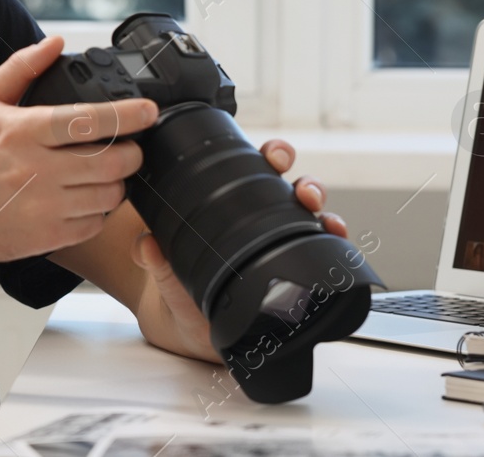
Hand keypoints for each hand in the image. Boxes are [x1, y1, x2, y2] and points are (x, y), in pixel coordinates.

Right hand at [0, 36, 159, 265]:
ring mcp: (45, 207)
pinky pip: (96, 223)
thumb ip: (22, 68)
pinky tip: (86, 197)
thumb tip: (54, 43)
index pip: (89, 120)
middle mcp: (37, 170)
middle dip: (132, 152)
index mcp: (25, 132)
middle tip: (130, 147)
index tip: (149, 110)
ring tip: (106, 172)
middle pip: (112, 161)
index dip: (128, 115)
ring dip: (118, 182)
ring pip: (110, 194)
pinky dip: (100, 210)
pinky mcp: (50, 235)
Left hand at [127, 137, 346, 362]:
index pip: (256, 171)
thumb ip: (156, 259)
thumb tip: (147, 245)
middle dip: (305, 181)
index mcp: (233, 206)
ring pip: (313, 220)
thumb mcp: (166, 271)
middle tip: (302, 189)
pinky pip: (322, 256)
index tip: (274, 155)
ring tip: (322, 216)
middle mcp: (265, 221)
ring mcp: (283, 245)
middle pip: (293, 190)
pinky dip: (335, 246)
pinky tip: (337, 242)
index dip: (271, 156)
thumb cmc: (182, 286)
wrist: (193, 329)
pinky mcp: (297, 273)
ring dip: (325, 213)